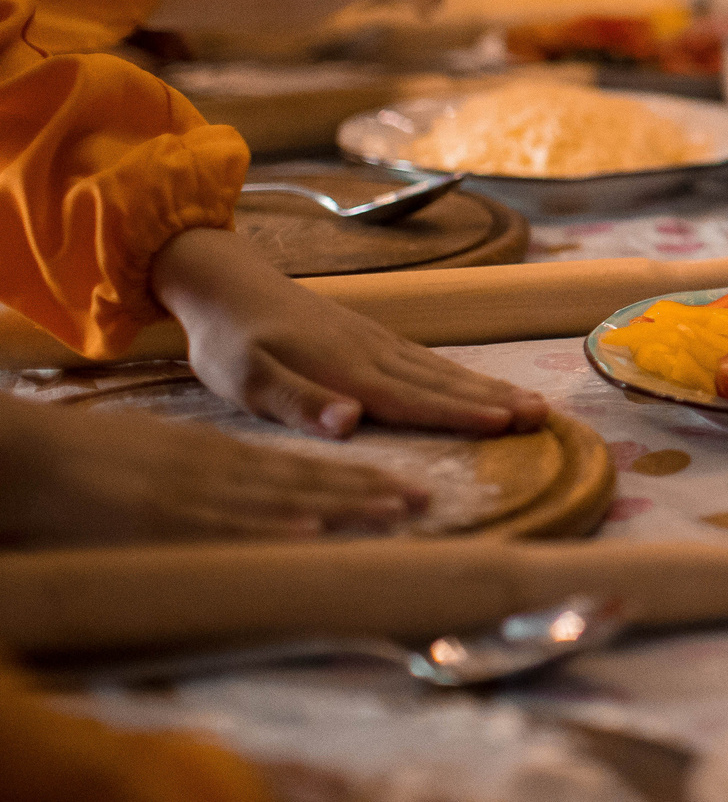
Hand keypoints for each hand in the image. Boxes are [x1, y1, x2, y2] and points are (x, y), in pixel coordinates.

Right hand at [0, 392, 425, 544]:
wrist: (29, 457)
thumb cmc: (96, 464)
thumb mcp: (168, 461)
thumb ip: (216, 478)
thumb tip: (271, 507)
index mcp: (220, 458)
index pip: (302, 470)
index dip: (358, 480)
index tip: (408, 490)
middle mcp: (217, 471)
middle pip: (305, 483)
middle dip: (368, 493)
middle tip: (425, 500)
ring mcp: (191, 493)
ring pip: (279, 500)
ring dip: (340, 507)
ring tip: (394, 511)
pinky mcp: (160, 516)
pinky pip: (225, 526)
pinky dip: (269, 529)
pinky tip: (309, 533)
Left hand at [151, 228, 547, 437]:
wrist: (231, 285)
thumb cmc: (230, 341)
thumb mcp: (245, 379)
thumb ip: (297, 402)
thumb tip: (351, 422)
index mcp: (346, 371)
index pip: (413, 399)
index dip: (460, 414)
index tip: (506, 424)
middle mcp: (373, 355)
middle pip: (443, 383)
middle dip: (495, 400)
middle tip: (545, 416)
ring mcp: (379, 344)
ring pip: (445, 371)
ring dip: (491, 388)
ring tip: (533, 403)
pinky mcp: (375, 339)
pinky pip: (431, 362)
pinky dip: (465, 377)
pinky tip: (483, 386)